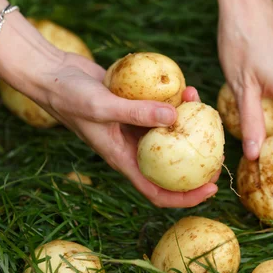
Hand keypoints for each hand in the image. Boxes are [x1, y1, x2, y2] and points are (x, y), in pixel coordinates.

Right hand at [26, 52, 219, 207]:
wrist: (53, 74)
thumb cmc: (70, 97)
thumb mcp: (103, 106)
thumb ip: (137, 112)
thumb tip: (177, 117)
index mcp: (123, 159)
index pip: (157, 191)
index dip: (185, 197)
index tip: (210, 190)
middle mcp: (132, 148)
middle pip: (170, 165)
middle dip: (196, 160)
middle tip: (220, 147)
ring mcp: (134, 127)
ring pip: (169, 133)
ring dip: (188, 122)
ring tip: (199, 101)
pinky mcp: (135, 107)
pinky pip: (161, 109)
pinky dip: (175, 101)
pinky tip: (185, 87)